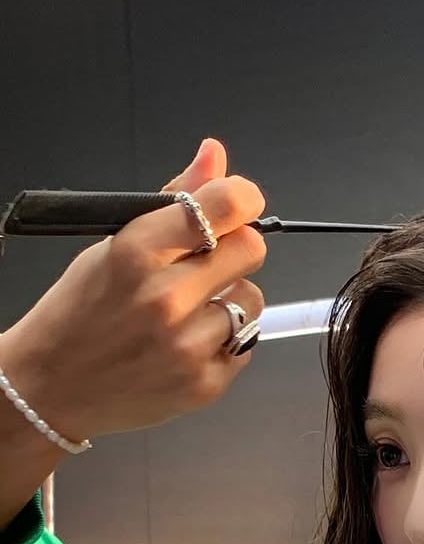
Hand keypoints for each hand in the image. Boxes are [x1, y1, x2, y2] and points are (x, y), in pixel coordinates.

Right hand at [0, 137, 266, 444]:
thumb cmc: (80, 313)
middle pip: (251, 250)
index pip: (224, 206)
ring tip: (190, 312)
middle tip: (208, 265)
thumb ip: (173, 202)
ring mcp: (187, 345)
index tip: (239, 205)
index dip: (242, 200)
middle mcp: (165, 297)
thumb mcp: (113, 245)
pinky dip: (224, 341)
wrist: (52, 388)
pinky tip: (187, 344)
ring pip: (252, 299)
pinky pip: (245, 344)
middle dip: (236, 250)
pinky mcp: (205, 383)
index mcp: (137, 251)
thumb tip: (215, 155)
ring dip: (230, 300)